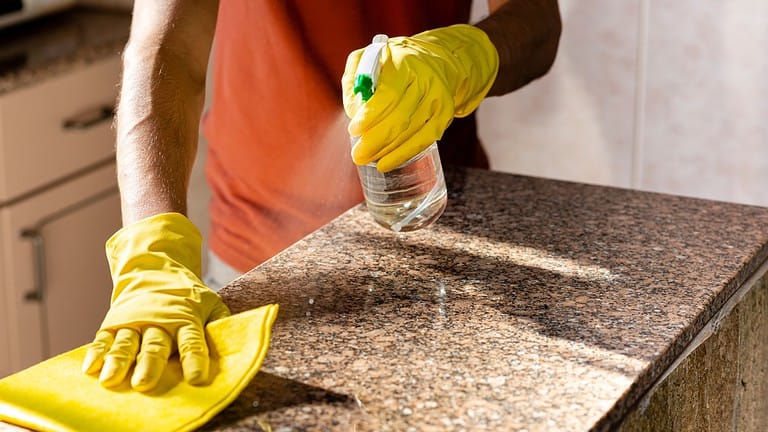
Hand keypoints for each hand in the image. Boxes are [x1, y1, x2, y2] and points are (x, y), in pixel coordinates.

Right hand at [82, 213, 230, 391]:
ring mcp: (134, 321)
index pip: (192, 341)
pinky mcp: (114, 323)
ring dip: (118, 361)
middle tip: (144, 383)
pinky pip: (103, 339)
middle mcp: (159, 320)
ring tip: (111, 380)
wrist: (155, 269)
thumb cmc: (187, 296)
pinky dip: (96, 353)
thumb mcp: (210, 302)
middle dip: (150, 364)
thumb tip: (233, 341)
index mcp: (185, 317)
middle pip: (155, 345)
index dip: (195, 359)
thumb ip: (219, 322)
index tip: (196, 379)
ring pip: (126, 343)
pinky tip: (89, 369)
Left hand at [342, 24, 498, 172]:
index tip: (354, 130)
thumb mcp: (367, 59)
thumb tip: (354, 110)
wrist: (433, 59)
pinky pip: (425, 139)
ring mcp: (437, 99)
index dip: (371, 116)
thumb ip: (355, 80)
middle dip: (376, 140)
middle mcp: (425, 80)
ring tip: (367, 158)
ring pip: (412, 132)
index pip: (388, 94)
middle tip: (358, 154)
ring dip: (387, 150)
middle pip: (401, 117)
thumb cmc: (392, 62)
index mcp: (404, 64)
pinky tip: (386, 162)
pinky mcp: (445, 114)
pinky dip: (404, 154)